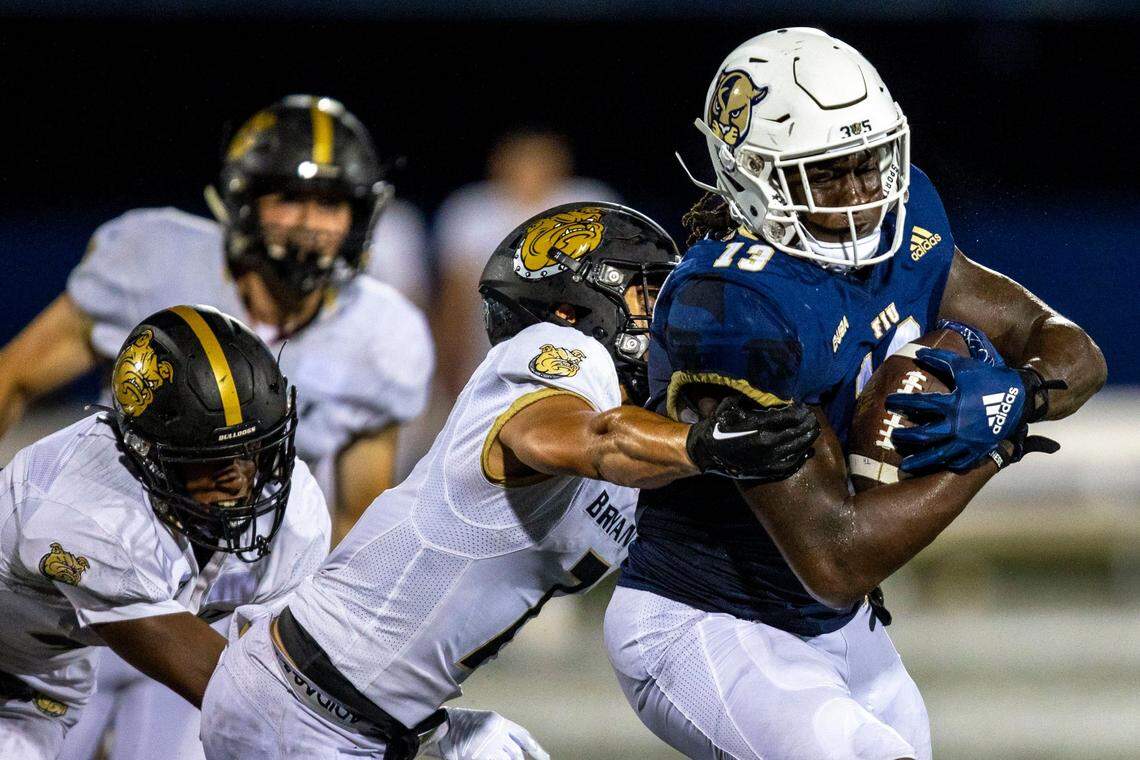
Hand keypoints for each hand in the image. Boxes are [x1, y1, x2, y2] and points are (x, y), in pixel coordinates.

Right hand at [422, 708, 549, 759]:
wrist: (439, 727)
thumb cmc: (461, 728)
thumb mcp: (484, 725)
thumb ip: (500, 736)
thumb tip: (515, 753)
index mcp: (499, 722)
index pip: (523, 737)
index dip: (536, 749)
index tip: (546, 758)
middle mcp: (496, 732)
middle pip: (515, 754)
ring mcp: (487, 745)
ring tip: (491, 754)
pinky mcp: (477, 756)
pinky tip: (481, 757)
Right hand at [686, 396, 819, 480]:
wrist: (707, 451)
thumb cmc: (719, 426)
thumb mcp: (731, 406)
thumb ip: (751, 400)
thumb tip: (770, 394)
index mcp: (758, 426)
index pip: (788, 417)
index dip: (799, 412)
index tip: (804, 407)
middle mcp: (765, 443)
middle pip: (796, 432)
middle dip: (807, 424)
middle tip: (813, 418)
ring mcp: (767, 458)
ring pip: (796, 448)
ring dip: (807, 439)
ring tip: (814, 431)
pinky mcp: (766, 470)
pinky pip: (789, 464)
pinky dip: (799, 457)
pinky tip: (805, 451)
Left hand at [886, 347, 1056, 472]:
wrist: (1020, 396)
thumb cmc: (990, 379)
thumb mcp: (965, 367)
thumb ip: (941, 359)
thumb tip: (919, 353)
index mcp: (953, 403)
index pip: (919, 404)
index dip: (901, 402)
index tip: (889, 402)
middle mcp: (958, 425)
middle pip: (924, 436)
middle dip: (906, 437)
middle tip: (894, 437)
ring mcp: (969, 441)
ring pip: (939, 456)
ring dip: (920, 461)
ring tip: (905, 466)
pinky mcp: (980, 450)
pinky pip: (961, 463)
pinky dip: (948, 465)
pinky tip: (937, 466)